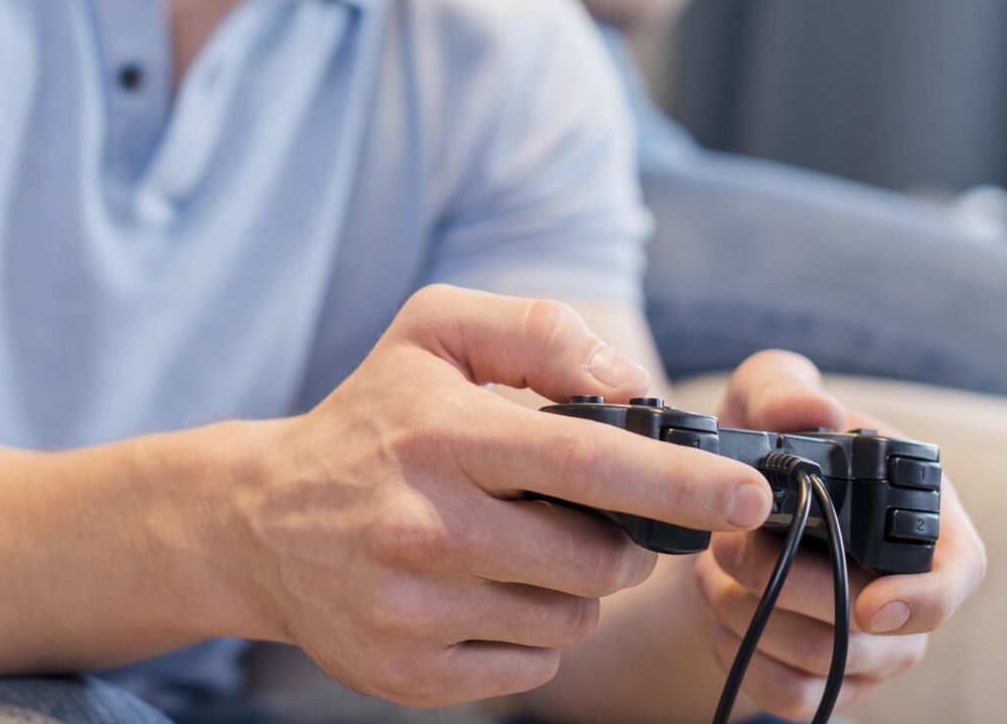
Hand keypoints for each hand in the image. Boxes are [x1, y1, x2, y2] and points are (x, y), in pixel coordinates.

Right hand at [240, 286, 780, 707]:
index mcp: (440, 434)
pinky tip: (485, 590)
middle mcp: (424, 526)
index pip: (586, 463)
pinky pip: (530, 666)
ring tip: (518, 546)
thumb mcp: (434, 332)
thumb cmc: (370, 417)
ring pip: (570, 619)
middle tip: (590, 515)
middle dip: (624, 541)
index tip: (747, 495)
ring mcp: (415, 610)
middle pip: (596, 560)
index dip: (679, 482)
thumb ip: (538, 332)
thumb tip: (628, 388)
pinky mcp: (410, 674)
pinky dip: (532, 632)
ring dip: (575, 587)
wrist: (259, 520)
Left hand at [693, 352, 988, 719]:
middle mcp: (912, 588)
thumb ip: (783, 389)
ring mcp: (876, 644)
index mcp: (923, 515)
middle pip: (869, 629)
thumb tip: (817, 412)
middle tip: (727, 543)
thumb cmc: (769, 442)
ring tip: (713, 567)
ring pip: (824, 663)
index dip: (923, 599)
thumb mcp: (765, 396)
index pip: (956, 574)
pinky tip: (718, 613)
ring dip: (752, 615)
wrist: (726, 504)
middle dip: (782, 584)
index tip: (870, 605)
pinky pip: (795, 698)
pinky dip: (746, 659)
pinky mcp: (831, 680)